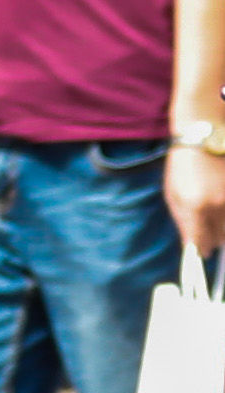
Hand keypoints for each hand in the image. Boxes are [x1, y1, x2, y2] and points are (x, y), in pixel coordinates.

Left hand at [169, 144, 224, 260]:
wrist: (204, 140)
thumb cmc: (183, 167)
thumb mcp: (172, 193)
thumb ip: (182, 221)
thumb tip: (191, 244)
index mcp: (193, 206)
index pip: (200, 241)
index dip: (200, 250)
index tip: (201, 252)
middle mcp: (217, 205)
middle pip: (221, 239)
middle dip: (214, 239)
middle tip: (209, 233)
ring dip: (224, 228)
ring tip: (215, 214)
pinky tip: (222, 206)